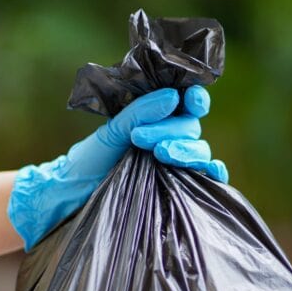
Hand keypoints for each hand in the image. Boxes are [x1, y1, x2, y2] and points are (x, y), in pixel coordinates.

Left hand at [8, 86, 227, 250]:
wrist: (77, 193)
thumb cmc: (91, 158)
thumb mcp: (112, 130)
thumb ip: (140, 112)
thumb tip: (173, 97)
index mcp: (158, 115)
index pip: (188, 101)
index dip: (195, 98)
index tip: (189, 100)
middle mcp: (172, 135)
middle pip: (191, 126)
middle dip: (169, 130)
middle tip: (139, 138)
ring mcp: (177, 161)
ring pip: (200, 149)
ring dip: (184, 150)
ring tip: (158, 154)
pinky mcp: (179, 186)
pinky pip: (207, 178)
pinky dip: (214, 173)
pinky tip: (212, 171)